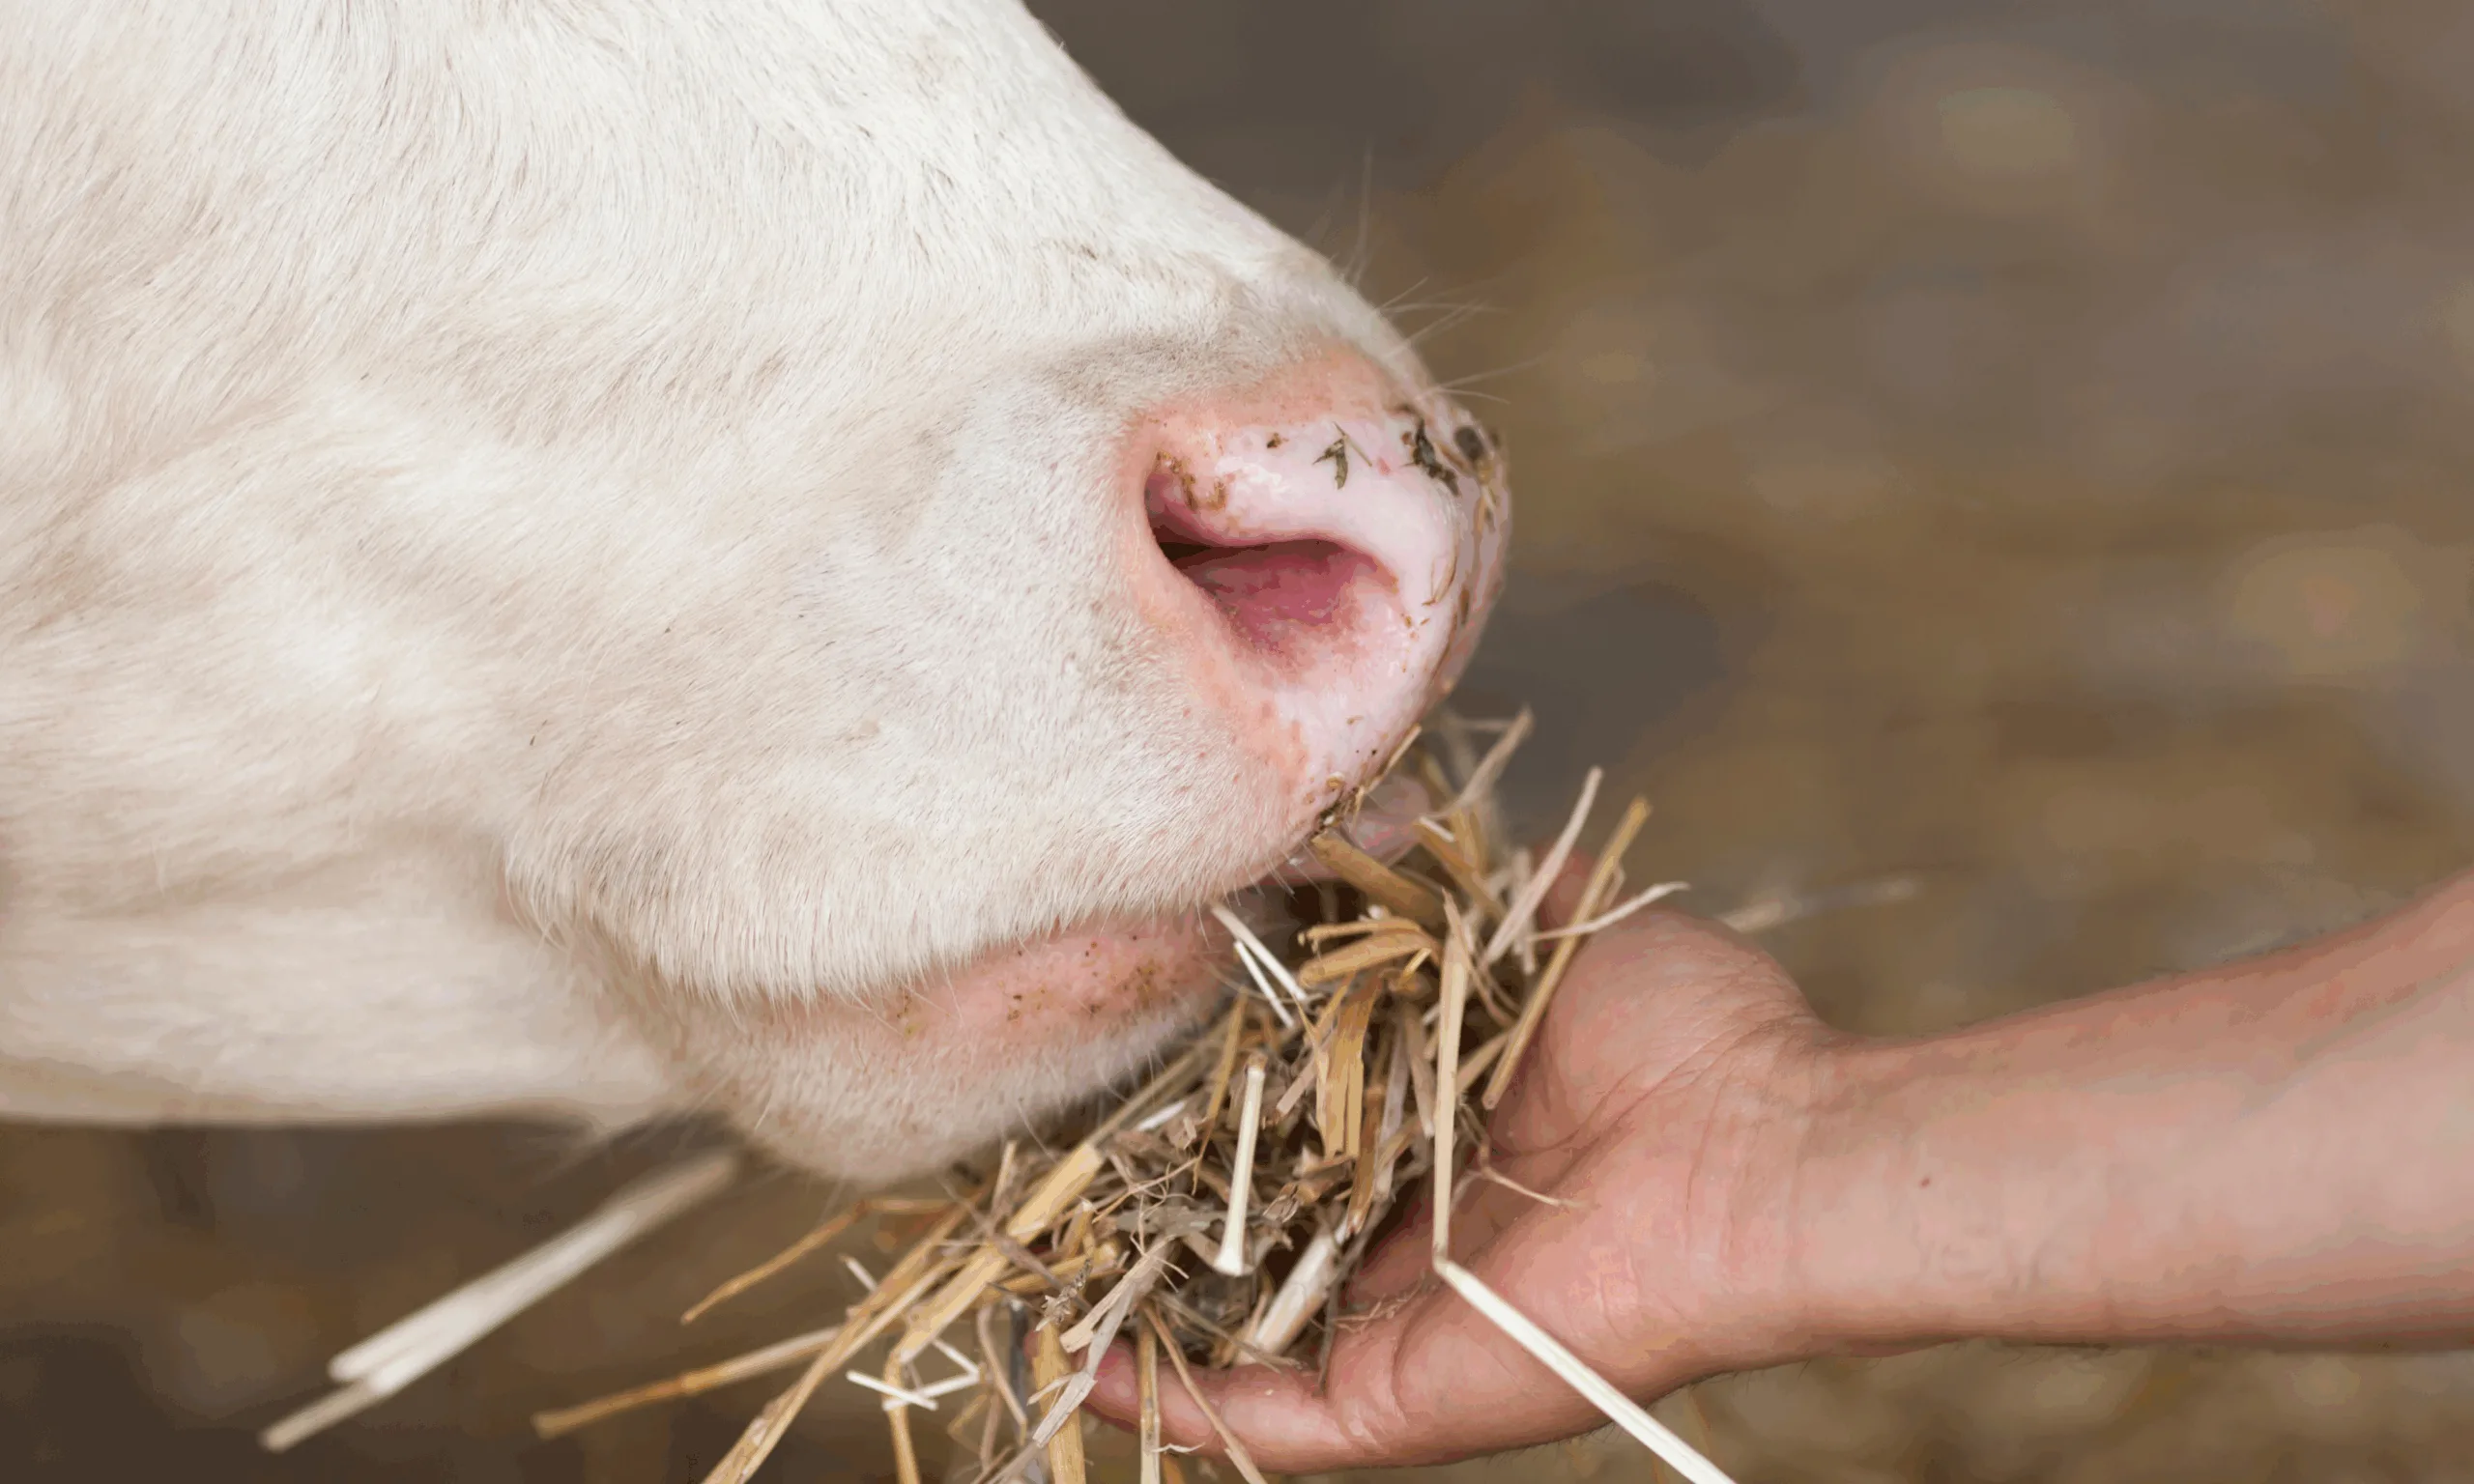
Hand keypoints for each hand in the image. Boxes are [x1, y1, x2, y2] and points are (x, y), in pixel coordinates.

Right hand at [1089, 894, 1847, 1471]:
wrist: (1775, 1154)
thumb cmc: (1697, 1037)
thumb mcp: (1555, 925)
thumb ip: (1459, 881)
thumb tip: (1367, 819)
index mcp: (1439, 1139)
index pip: (1289, 1132)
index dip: (1202, 1106)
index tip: (1114, 1058)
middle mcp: (1412, 1240)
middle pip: (1248, 1239)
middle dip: (1145, 1217)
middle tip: (1035, 1171)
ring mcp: (1404, 1329)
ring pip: (1236, 1341)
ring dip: (1133, 1318)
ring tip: (1019, 1279)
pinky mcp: (1408, 1399)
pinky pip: (1274, 1421)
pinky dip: (1174, 1405)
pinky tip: (1079, 1367)